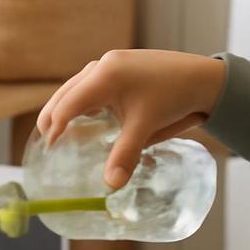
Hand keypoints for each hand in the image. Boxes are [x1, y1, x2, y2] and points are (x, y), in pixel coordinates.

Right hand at [36, 50, 225, 188]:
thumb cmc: (174, 97)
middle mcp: (102, 65)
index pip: (67, 105)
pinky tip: (85, 118)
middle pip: (65, 94)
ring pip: (76, 87)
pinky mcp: (118, 67)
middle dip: (53, 117)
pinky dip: (82, 101)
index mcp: (104, 76)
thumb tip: (110, 185)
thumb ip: (125, 155)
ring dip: (66, 107)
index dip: (54, 128)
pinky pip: (90, 85)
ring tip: (59, 131)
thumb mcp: (146, 127)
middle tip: (47, 142)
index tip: (49, 149)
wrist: (202, 77)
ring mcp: (110, 64)